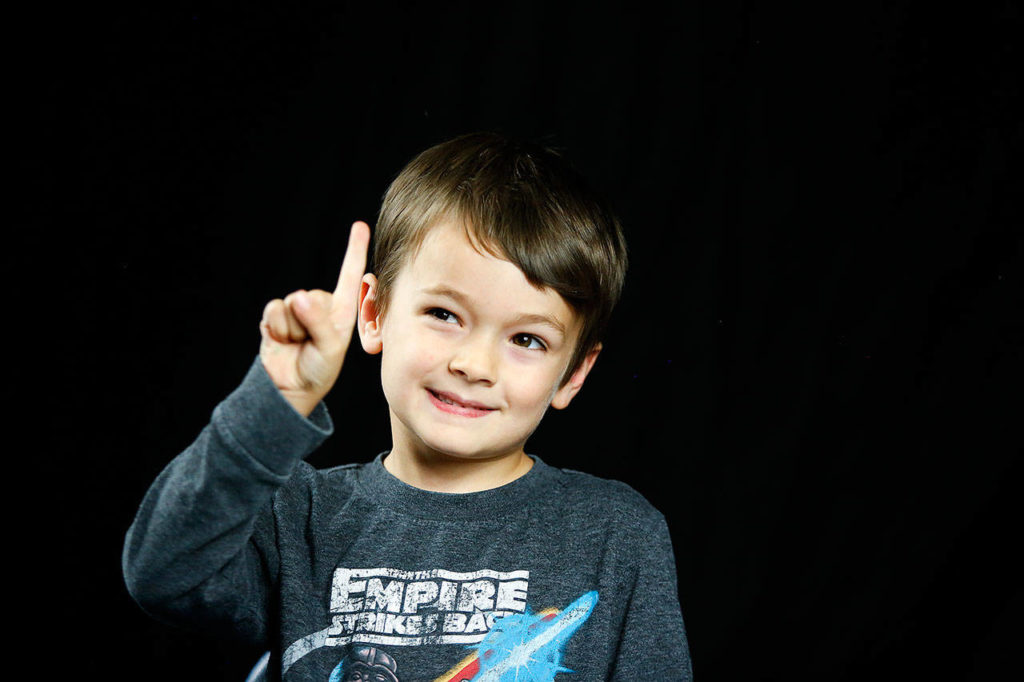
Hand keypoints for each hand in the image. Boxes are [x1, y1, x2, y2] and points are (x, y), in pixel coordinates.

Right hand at [259, 221, 370, 415]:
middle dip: (308, 323)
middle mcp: (320, 304)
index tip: (360, 226)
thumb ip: (318, 323)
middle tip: (311, 344)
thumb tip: (298, 297)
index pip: (349, 274)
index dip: (355, 249)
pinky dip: (276, 329)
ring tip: (298, 344)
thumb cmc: (319, 369)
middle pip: (311, 297)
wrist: (290, 387)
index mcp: (341, 309)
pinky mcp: (275, 315)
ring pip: (290, 305)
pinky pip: (273, 311)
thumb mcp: (329, 349)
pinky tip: (282, 340)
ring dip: (292, 329)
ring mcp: (297, 308)